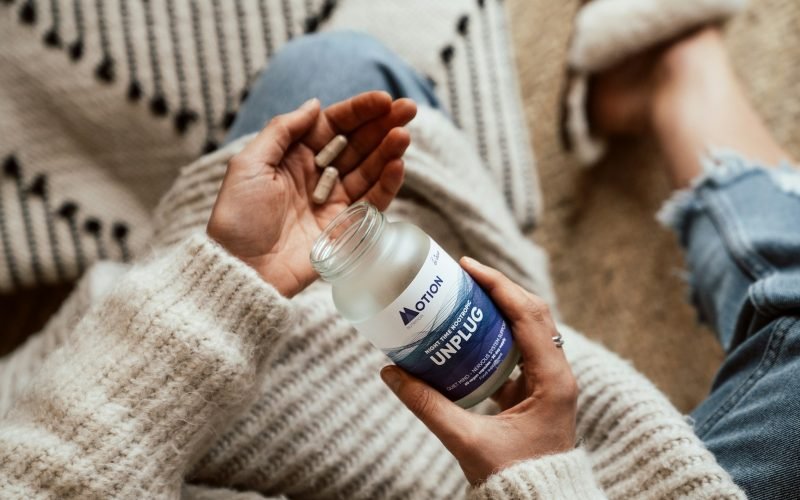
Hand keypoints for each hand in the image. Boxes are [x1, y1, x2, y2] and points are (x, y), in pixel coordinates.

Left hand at [207, 92, 416, 296]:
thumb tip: (315, 104)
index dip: (359, 111)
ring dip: (388, 150)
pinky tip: (397, 165)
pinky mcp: (345, 226)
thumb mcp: (249, 164)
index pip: (333, 125)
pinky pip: (372, 201)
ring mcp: (333, 201)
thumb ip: (282, 130)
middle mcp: (317, 175)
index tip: (383, 100)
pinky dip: (387, 183)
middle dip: (383, 124)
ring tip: (403, 136)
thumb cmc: (238, 217)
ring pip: (369, 169)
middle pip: (357, 144)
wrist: (242, 268)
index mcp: (294, 155)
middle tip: (409, 109)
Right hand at [380, 258, 577, 484]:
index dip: (499, 286)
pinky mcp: (538, 390)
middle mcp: (557, 373)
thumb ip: (428, 405)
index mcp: (552, 379)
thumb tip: (391, 373)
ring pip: (529, 328)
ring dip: (500, 307)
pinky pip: (520, 349)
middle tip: (463, 274)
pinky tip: (468, 332)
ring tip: (464, 293)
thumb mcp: (467, 441)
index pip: (529, 315)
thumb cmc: (514, 477)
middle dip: (498, 288)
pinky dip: (497, 333)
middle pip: (532, 313)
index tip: (468, 266)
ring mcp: (550, 381)